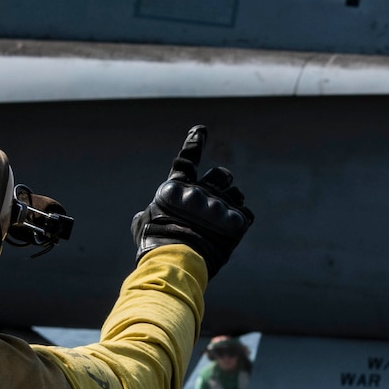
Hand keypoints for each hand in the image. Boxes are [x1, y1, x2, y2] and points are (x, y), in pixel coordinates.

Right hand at [131, 125, 254, 276]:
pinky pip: (246, 214)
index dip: (194, 143)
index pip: (187, 159)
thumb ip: (145, 216)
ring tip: (223, 217)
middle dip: (222, 179)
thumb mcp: (142, 226)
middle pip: (221, 175)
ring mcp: (219, 205)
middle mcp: (200, 191)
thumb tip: (142, 215)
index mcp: (177, 189)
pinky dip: (240, 220)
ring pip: (236, 193)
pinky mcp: (236, 221)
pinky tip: (233, 229)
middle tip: (222, 186)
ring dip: (232, 201)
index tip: (201, 130)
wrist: (175, 259)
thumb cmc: (155, 242)